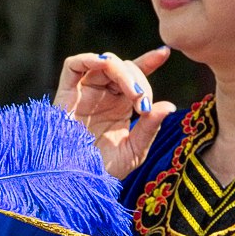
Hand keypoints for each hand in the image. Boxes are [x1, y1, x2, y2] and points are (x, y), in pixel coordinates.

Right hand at [53, 47, 174, 177]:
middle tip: (143, 104)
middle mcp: (102, 95)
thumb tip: (170, 106)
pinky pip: (73, 65)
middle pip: (124, 67)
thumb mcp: (134, 151)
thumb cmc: (103, 171)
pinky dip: (90, 60)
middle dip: (139, 79)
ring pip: (104, 63)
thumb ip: (150, 128)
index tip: (164, 53)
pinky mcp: (64, 94)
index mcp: (119, 105)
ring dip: (123, 72)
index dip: (149, 61)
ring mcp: (84, 93)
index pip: (135, 75)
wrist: (76, 183)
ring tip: (134, 94)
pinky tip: (105, 67)